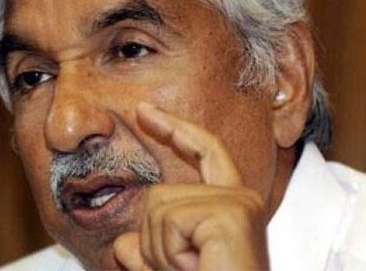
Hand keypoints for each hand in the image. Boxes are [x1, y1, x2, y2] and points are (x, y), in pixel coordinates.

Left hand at [113, 102, 268, 269]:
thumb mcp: (170, 270)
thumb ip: (150, 255)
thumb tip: (126, 245)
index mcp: (229, 209)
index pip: (202, 152)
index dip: (173, 129)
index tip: (144, 110)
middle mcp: (239, 198)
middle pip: (159, 194)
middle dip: (155, 242)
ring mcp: (237, 203)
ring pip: (158, 208)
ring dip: (162, 253)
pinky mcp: (231, 212)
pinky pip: (169, 221)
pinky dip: (170, 255)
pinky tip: (200, 268)